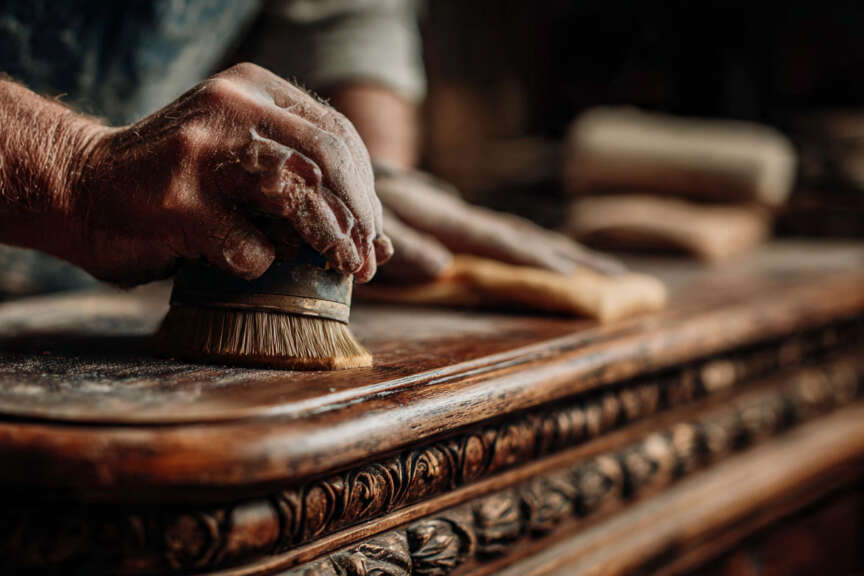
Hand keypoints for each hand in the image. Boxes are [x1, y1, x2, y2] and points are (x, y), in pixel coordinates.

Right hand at [64, 63, 392, 286]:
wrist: (76, 186)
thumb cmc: (168, 182)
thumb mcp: (235, 155)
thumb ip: (291, 175)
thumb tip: (370, 237)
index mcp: (251, 88)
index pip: (336, 133)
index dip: (365, 190)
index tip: (373, 235)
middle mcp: (230, 105)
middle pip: (327, 158)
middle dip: (359, 217)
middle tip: (365, 261)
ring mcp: (201, 150)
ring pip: (297, 189)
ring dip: (330, 238)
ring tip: (342, 269)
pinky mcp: (176, 201)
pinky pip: (247, 241)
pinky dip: (261, 261)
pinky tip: (253, 264)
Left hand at [374, 167, 625, 281]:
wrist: (343, 166)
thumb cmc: (352, 200)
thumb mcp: (369, 221)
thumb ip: (403, 243)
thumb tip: (444, 267)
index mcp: (445, 218)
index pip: (501, 241)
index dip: (537, 261)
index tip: (578, 278)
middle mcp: (462, 215)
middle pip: (526, 237)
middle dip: (572, 256)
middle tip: (620, 276)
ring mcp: (461, 217)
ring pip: (521, 235)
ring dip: (562, 252)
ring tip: (604, 271)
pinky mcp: (455, 222)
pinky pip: (503, 238)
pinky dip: (534, 249)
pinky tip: (553, 259)